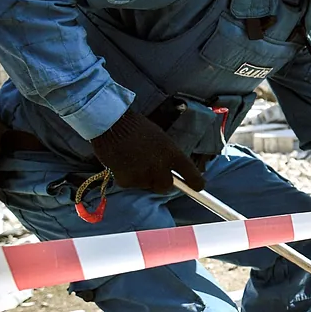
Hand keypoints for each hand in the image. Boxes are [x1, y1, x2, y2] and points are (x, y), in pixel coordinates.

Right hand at [90, 108, 204, 192]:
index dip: (196, 182)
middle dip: (161, 181)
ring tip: (134, 161)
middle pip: (166, 186)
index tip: (198, 187)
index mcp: (171, 154)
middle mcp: (160, 167)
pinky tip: (124, 164)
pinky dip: (129, 178)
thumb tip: (171, 169)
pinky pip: (132, 185)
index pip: (190, 173)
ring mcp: (143, 176)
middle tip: (153, 170)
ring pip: (148, 185)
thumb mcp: (161, 139)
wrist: (111, 125)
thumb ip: (168, 156)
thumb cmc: (137, 128)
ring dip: (144, 178)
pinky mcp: (127, 181)